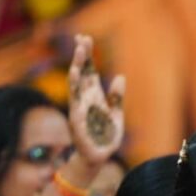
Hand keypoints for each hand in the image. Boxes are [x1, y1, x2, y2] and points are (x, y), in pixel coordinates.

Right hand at [67, 34, 124, 167]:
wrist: (98, 157)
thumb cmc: (106, 136)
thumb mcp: (116, 115)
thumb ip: (117, 97)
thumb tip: (120, 77)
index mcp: (95, 97)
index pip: (89, 72)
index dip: (87, 56)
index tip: (85, 38)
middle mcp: (85, 100)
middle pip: (82, 74)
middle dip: (82, 58)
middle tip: (82, 40)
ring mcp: (80, 110)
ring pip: (76, 87)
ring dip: (76, 72)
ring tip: (78, 57)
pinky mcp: (78, 122)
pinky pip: (76, 106)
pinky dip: (76, 93)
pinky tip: (75, 77)